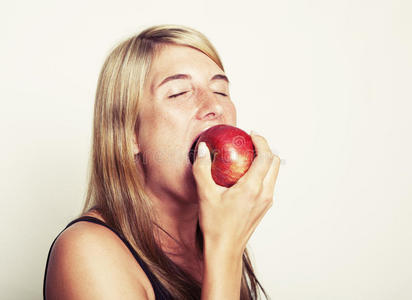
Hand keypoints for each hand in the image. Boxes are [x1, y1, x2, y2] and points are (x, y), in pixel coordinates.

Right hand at [192, 132, 279, 252]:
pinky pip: (269, 183)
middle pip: (275, 162)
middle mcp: (264, 193)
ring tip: (248, 156)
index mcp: (252, 188)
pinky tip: (245, 174)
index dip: (261, 141)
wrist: (225, 249)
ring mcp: (267, 201)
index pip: (266, 157)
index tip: (251, 134)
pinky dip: (263, 172)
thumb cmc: (216, 225)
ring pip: (274, 173)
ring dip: (265, 160)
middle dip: (265, 148)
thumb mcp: (205, 194)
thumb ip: (202, 169)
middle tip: (250, 142)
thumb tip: (202, 149)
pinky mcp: (264, 207)